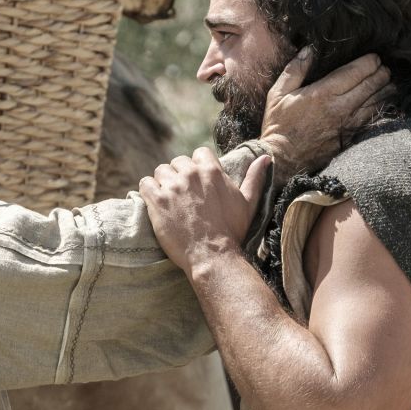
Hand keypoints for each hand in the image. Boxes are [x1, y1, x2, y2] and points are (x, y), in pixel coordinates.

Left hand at [140, 147, 273, 275]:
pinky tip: (155, 203)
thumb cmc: (232, 231)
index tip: (197, 183)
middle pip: (178, 162)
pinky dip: (147, 191)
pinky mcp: (156, 200)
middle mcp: (190, 174)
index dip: (197, 167)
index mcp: (212, 170)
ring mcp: (172, 186)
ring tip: (169, 201)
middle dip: (179, 176)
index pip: (199, 153)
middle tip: (183, 196)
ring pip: (160, 171)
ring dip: (163, 183)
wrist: (213, 256)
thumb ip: (255, 178)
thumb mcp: (248, 203)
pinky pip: (145, 183)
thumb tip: (266, 158)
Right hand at [256, 49, 389, 176]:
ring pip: (377, 102)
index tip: (375, 57)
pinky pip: (373, 118)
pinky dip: (382, 107)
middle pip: (372, 85)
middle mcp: (340, 107)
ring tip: (390, 82)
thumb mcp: (278, 94)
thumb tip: (309, 49)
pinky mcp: (351, 137)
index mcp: (323, 93)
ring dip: (386, 89)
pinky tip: (385, 101)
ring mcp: (348, 124)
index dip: (370, 62)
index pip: (356, 72)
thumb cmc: (279, 125)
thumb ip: (295, 69)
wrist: (283, 160)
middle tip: (384, 67)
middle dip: (382, 73)